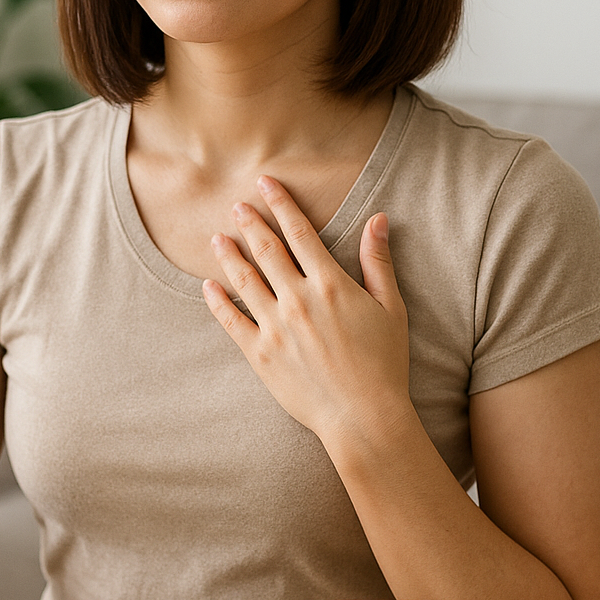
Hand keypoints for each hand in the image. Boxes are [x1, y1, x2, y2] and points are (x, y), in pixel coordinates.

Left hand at [202, 175, 410, 448]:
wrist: (363, 416)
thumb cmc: (384, 364)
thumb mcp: (391, 308)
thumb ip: (378, 262)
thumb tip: (378, 218)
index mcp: (330, 284)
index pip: (299, 232)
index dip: (281, 204)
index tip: (266, 183)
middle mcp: (297, 299)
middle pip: (266, 250)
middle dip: (250, 223)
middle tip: (237, 206)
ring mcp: (275, 327)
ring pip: (243, 280)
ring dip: (229, 255)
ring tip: (217, 238)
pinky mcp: (259, 354)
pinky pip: (231, 320)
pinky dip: (217, 301)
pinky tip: (208, 286)